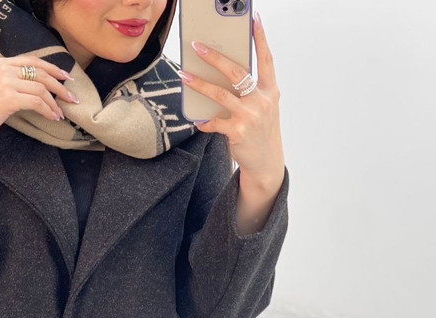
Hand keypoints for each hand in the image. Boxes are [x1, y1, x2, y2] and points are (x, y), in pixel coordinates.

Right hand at [0, 52, 78, 151]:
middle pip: (41, 74)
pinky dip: (48, 111)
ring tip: (60, 113)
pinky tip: (52, 118)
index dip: (53, 68)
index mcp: (1, 63)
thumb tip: (35, 88)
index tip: (66, 78)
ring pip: (41, 89)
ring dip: (55, 103)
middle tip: (72, 98)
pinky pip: (36, 102)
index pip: (34, 61)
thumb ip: (11, 81)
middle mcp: (4, 69)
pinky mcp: (8, 99)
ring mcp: (6, 82)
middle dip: (60, 86)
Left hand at [179, 12, 284, 189]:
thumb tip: (222, 76)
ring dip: (199, 84)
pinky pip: (214, 121)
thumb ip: (250, 91)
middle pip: (236, 72)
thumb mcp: (263, 108)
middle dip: (215, 57)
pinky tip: (199, 120)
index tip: (254, 18)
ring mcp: (250, 115)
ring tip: (185, 75)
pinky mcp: (238, 130)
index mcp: (270, 91)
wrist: (265, 162)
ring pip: (219, 93)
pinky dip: (204, 120)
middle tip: (198, 46)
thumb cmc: (260, 131)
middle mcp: (262, 100)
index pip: (266, 59)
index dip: (261, 38)